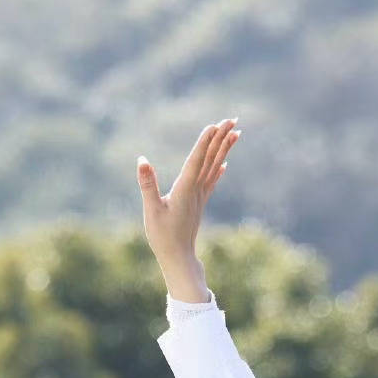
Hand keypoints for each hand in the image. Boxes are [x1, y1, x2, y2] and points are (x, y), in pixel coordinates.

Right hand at [136, 120, 239, 301]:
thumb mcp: (151, 210)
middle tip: (232, 119)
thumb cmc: (162, 236)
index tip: (214, 125)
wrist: (178, 258)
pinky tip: (225, 163)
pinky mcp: (199, 203)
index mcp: (185, 189)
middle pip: (211, 158)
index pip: (197, 159)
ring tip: (236, 132)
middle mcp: (196, 189)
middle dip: (221, 138)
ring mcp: (200, 196)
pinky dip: (218, 169)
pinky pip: (211, 182)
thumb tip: (142, 160)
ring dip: (224, 148)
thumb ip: (148, 184)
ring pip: (215, 166)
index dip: (205, 141)